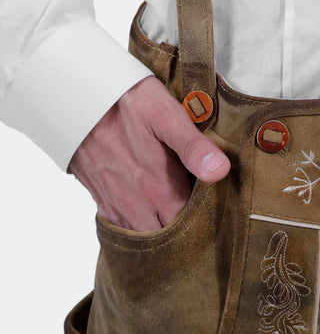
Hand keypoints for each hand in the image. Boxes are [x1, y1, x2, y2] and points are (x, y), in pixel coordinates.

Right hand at [67, 75, 230, 230]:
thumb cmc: (129, 103)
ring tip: (177, 210)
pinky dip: (138, 224)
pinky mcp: (102, 200)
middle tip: (200, 211)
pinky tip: (150, 206)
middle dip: (183, 230)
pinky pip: (123, 227)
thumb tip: (220, 171)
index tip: (215, 207)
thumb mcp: (167, 116)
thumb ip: (193, 147)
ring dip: (160, 229)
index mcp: (158, 190)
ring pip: (143, 236)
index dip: (205, 220)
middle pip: (166, 237)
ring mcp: (116, 206)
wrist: (82, 100)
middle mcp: (137, 206)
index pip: (189, 225)